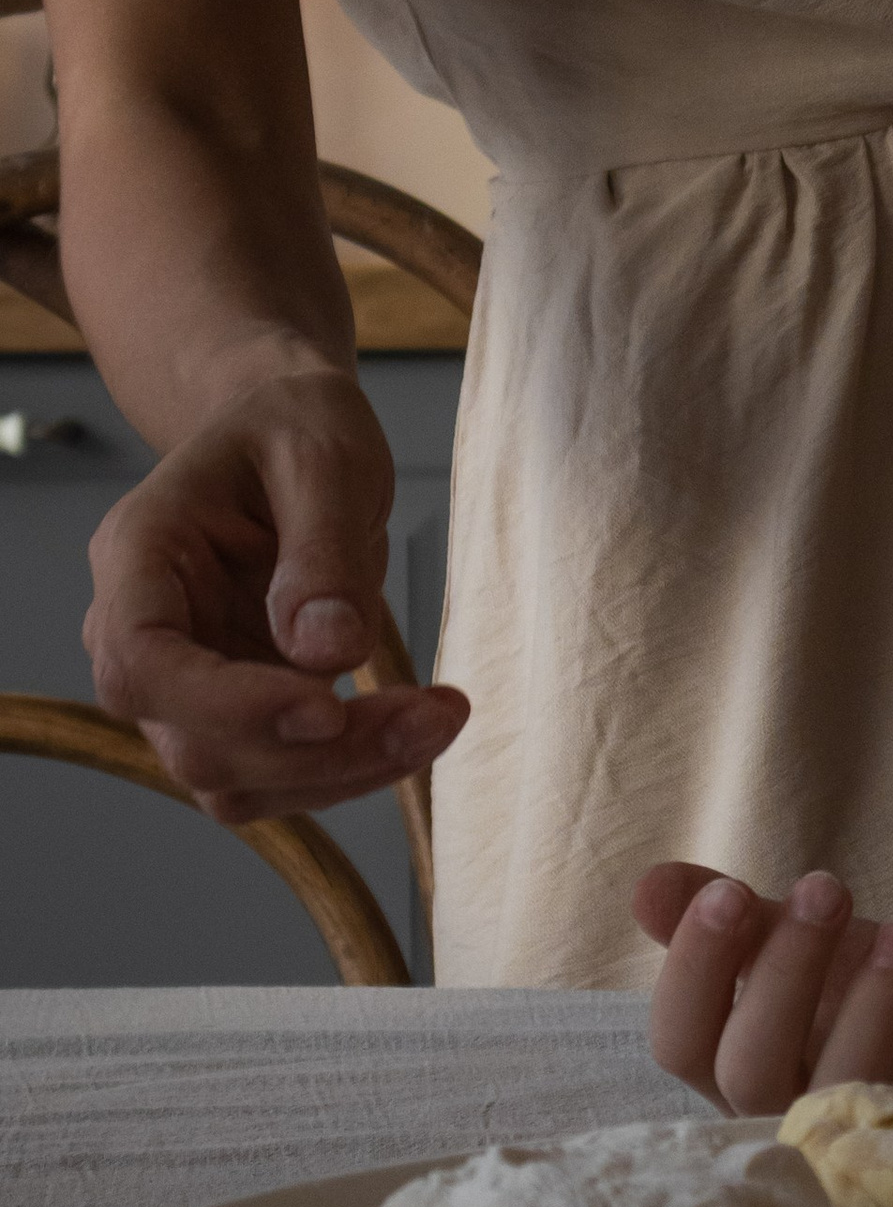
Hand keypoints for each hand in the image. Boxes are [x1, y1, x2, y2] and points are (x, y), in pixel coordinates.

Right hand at [83, 367, 467, 823]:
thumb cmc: (294, 427)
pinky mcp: (238, 714)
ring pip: (237, 779)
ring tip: (439, 719)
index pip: (141, 661)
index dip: (224, 705)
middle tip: (431, 716)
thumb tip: (328, 654)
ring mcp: (184, 684)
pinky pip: (281, 774)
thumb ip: (324, 550)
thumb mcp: (325, 457)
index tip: (327, 706)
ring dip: (344, 771)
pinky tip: (419, 724)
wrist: (292, 435)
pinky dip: (353, 767)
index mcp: (138, 554)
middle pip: (194, 742)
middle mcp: (141, 632)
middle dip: (317, 750)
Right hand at [637, 863, 892, 1114]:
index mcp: (728, 1068)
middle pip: (750, 1067)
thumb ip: (725, 920)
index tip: (729, 892)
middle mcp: (778, 1114)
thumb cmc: (862, 990)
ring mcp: (850, 1140)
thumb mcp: (789, 943)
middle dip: (785, 970)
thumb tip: (647, 888)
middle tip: (827, 889)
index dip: (694, 968)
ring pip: (836, 1092)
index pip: (677, 1041)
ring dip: (871, 1007)